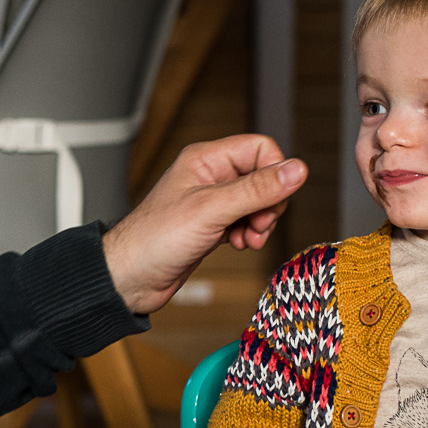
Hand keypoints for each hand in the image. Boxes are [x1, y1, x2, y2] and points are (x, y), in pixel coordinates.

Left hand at [101, 135, 305, 313]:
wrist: (131, 278)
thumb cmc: (153, 239)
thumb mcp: (212, 210)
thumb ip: (256, 189)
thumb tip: (297, 170)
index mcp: (206, 160)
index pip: (260, 149)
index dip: (274, 174)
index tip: (272, 201)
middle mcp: (210, 176)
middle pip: (263, 177)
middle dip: (269, 204)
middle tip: (258, 224)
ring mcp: (211, 202)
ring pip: (257, 202)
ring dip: (260, 222)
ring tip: (248, 238)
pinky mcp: (212, 225)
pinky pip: (246, 221)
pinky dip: (249, 234)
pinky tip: (239, 244)